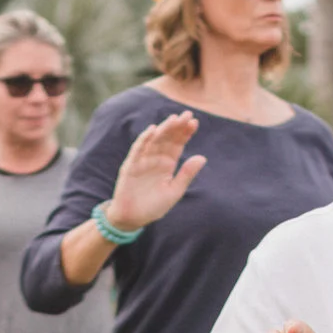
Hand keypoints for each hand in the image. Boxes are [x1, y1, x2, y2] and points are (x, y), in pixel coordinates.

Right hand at [104, 113, 205, 232]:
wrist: (133, 218)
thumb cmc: (154, 206)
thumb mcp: (174, 191)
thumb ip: (187, 174)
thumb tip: (203, 157)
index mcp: (168, 164)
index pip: (178, 144)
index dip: (185, 133)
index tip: (194, 122)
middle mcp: (156, 159)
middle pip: (167, 138)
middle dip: (177, 126)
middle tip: (187, 114)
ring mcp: (142, 161)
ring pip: (154, 141)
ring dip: (163, 129)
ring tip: (174, 119)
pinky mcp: (130, 166)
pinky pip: (137, 150)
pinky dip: (144, 140)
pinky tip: (152, 130)